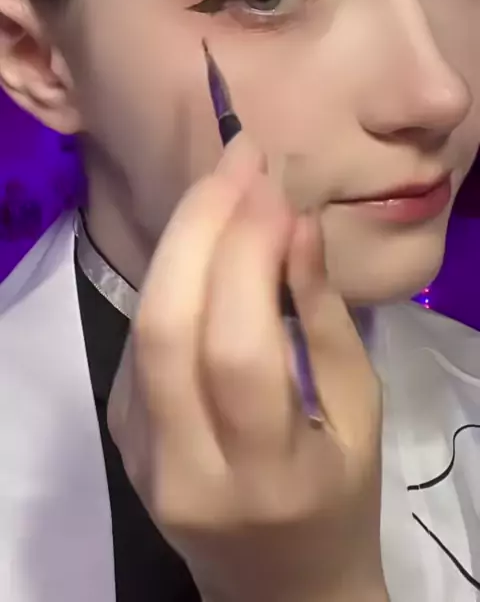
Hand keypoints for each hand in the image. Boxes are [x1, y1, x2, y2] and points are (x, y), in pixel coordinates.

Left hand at [108, 137, 387, 601]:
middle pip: (170, 327)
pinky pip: (142, 339)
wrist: (277, 583)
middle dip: (200, 225)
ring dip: (180, 240)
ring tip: (222, 184)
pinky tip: (204, 241)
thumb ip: (325, 320)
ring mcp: (141, 454)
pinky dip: (173, 277)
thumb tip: (295, 225)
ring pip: (145, 326)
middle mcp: (187, 469)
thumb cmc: (339, 495)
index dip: (250, 254)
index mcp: (266, 475)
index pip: (240, 349)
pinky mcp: (121, 434)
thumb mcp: (359, 412)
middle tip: (239, 159)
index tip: (273, 182)